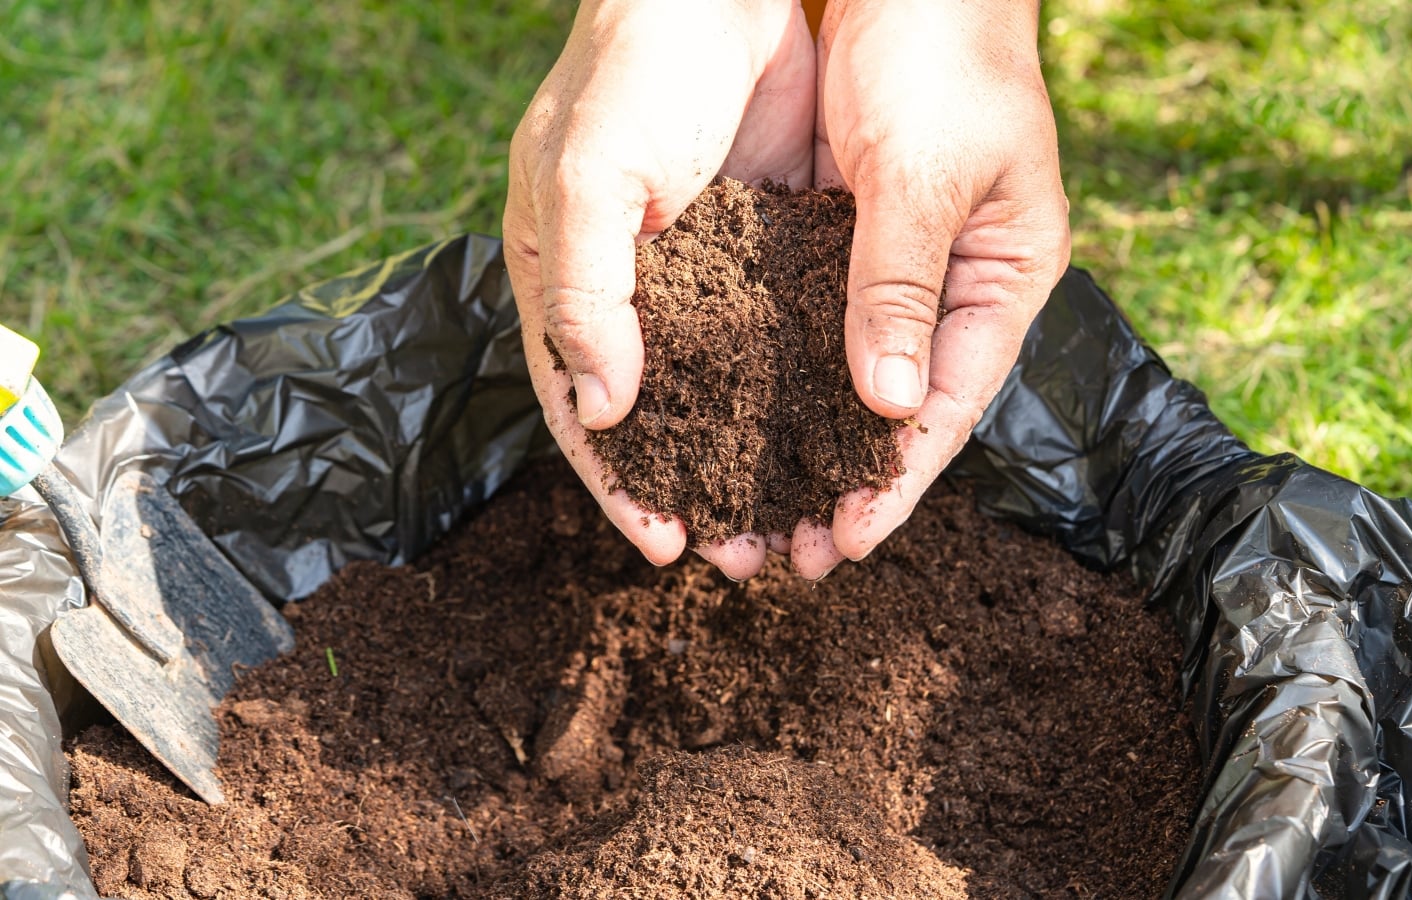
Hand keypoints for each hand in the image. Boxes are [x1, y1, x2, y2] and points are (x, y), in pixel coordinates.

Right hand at [503, 0, 814, 578]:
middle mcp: (636, 291)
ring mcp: (706, 273)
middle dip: (701, 489)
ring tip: (800, 521)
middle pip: (664, 416)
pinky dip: (805, 394)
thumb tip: (607, 416)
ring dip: (760, 457)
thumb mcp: (589, 178)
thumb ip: (587, 297)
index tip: (668, 546)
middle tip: (746, 557)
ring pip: (730, 392)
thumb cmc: (632, 70)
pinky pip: (787, 339)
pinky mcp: (770, 247)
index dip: (622, 482)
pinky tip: (841, 437)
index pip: (585, 408)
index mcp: (568, 280)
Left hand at [791, 0, 1071, 576]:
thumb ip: (899, 284)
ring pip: (846, 376)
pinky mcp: (839, 235)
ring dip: (803, 442)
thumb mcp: (926, 172)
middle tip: (790, 557)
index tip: (847, 545)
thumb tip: (888, 408)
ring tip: (755, 512)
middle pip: (896, 409)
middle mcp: (953, 283)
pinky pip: (805, 320)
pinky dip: (775, 373)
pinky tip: (732, 417)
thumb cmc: (941, 50)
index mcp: (1003, 276)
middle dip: (846, 483)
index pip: (948, 404)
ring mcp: (893, 262)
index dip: (898, 481)